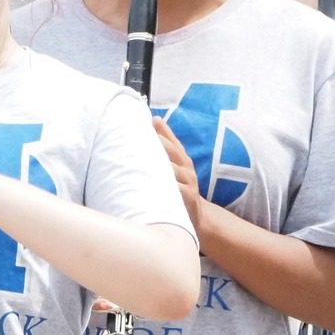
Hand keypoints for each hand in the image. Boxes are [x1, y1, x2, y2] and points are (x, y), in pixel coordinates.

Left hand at [150, 116, 203, 233]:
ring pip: (171, 169)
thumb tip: (155, 119)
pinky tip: (149, 183)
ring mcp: (188, 182)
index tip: (147, 121)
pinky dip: (162, 185)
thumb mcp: (177, 165)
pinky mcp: (187, 197)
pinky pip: (174, 189)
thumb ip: (167, 144)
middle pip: (171, 151)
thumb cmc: (181, 187)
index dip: (161, 131)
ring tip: (139, 157)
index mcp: (182, 158)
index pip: (171, 141)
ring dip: (157, 163)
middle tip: (137, 136)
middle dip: (156, 142)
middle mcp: (187, 167)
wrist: (197, 216)